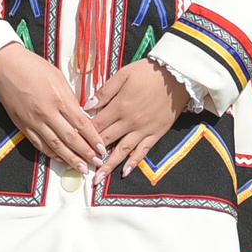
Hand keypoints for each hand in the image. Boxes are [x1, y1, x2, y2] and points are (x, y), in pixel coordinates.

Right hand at [0, 43, 104, 173]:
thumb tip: (80, 114)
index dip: (93, 139)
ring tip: (81, 168)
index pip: (81, 124)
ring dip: (70, 159)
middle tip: (97, 163)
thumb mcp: (58, 77)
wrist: (5, 66)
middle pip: (71, 139)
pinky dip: (51, 154)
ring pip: (55, 146)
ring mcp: (33, 121)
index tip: (101, 148)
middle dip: (86, 153)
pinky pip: (39, 144)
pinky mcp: (23, 125)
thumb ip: (70, 97)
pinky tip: (60, 159)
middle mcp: (47, 113)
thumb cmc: (32, 67)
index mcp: (59, 98)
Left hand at [86, 58, 192, 176]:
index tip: (73, 144)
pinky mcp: (156, 133)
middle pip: (105, 140)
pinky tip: (124, 173)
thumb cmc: (148, 72)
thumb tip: (86, 106)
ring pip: (122, 151)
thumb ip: (104, 92)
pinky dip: (134, 163)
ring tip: (97, 180)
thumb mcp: (123, 75)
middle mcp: (129, 122)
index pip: (96, 125)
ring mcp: (143, 130)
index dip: (83, 135)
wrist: (178, 75)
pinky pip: (143, 151)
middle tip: (79, 167)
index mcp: (119, 106)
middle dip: (91, 154)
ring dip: (108, 166)